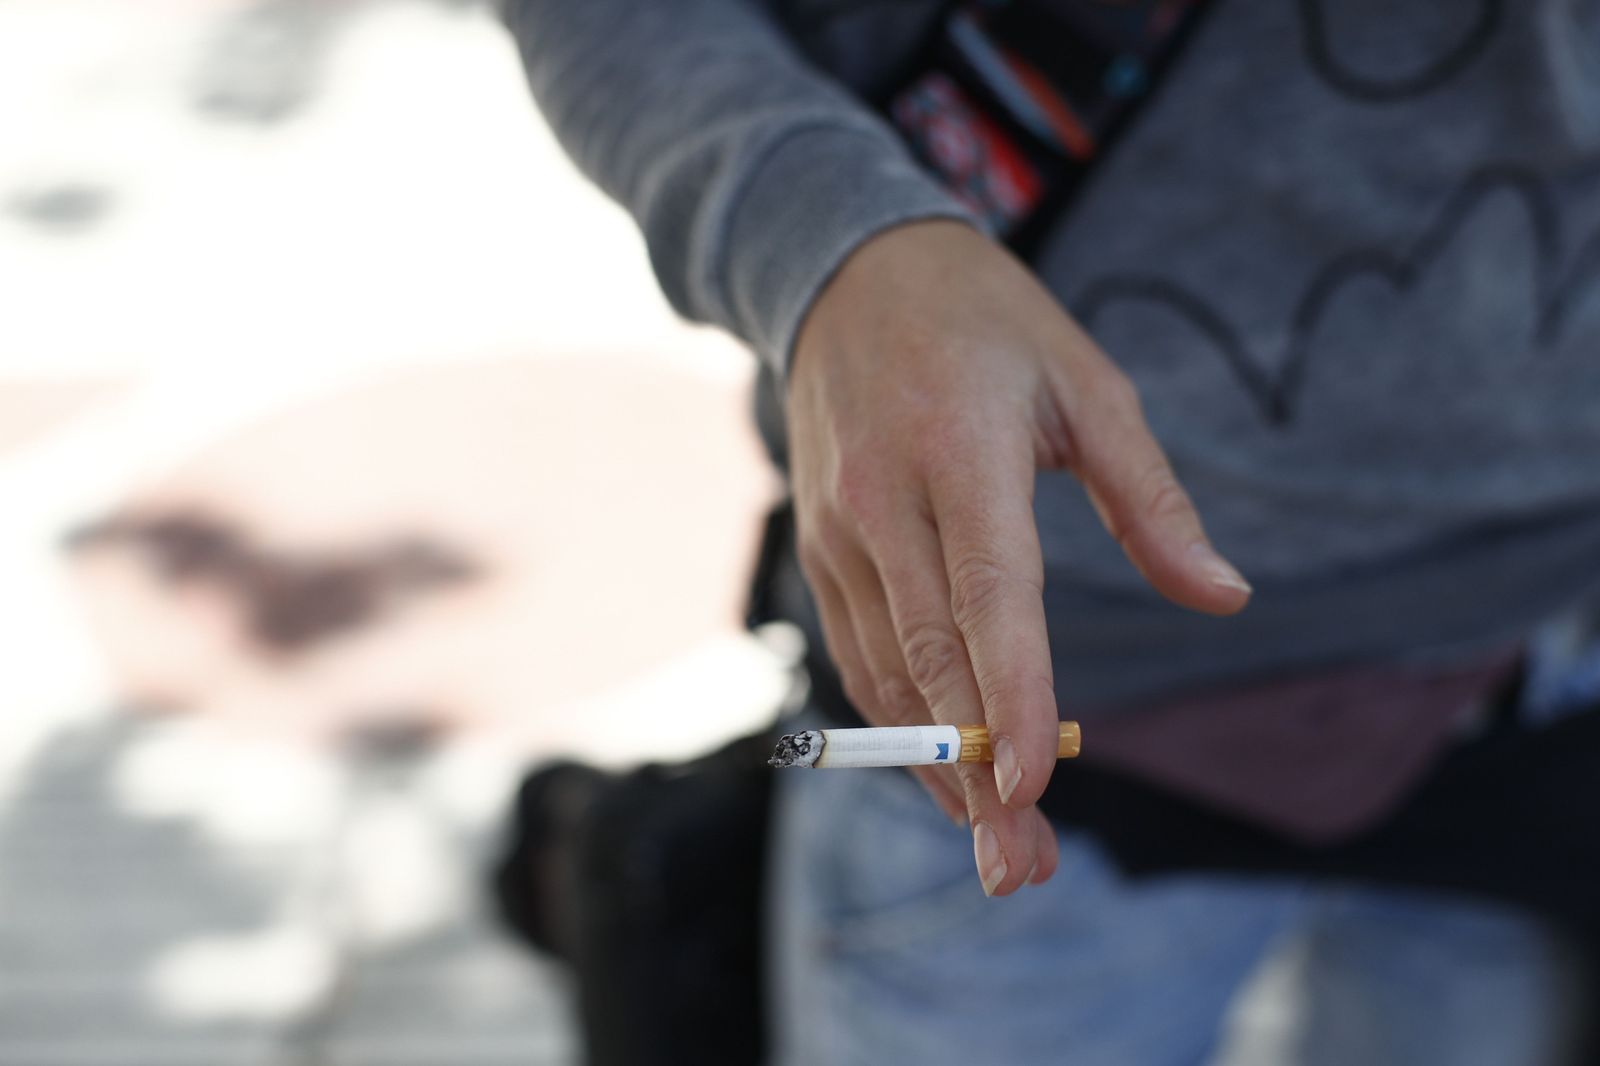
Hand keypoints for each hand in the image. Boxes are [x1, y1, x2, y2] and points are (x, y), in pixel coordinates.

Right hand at [786, 220, 1250, 895]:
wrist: (847, 275)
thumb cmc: (985, 324)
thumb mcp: (1087, 383)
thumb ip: (1149, 498)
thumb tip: (1226, 597)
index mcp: (961, 450)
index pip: (987, 592)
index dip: (1009, 693)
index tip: (1032, 786)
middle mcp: (883, 500)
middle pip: (932, 659)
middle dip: (975, 774)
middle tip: (1021, 866)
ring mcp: (838, 529)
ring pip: (887, 673)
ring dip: (935, 769)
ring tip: (994, 846)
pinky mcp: (818, 547)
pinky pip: (859, 651)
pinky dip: (901, 722)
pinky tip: (942, 772)